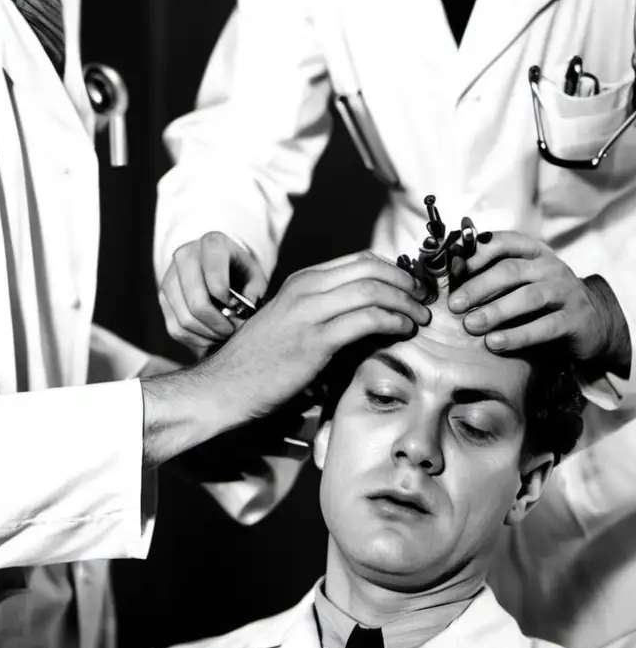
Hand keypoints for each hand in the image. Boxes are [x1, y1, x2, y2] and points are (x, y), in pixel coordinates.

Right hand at [159, 232, 268, 351]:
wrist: (215, 264)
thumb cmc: (239, 271)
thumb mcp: (254, 274)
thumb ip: (254, 290)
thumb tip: (245, 308)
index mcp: (212, 244)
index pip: (215, 279)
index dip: (228, 302)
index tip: (238, 310)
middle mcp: (185, 256)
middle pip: (197, 303)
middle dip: (218, 324)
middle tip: (232, 331)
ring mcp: (169, 276)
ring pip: (184, 319)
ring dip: (207, 334)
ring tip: (223, 335)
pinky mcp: (163, 297)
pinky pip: (175, 328)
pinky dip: (195, 339)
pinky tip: (209, 337)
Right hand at [200, 250, 430, 425]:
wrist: (224, 387)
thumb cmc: (257, 363)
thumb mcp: (288, 324)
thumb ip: (319, 312)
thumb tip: (361, 315)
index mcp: (300, 281)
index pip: (359, 260)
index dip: (393, 270)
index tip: (411, 288)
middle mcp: (305, 289)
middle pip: (371, 267)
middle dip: (406, 281)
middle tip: (423, 300)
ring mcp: (309, 312)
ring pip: (373, 288)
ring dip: (406, 301)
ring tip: (420, 317)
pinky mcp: (315, 340)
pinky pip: (367, 318)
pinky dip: (394, 320)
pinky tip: (403, 330)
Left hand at [447, 231, 623, 366]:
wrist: (590, 324)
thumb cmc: (542, 302)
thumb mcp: (520, 283)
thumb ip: (490, 277)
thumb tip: (444, 281)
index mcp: (533, 252)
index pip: (502, 242)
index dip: (475, 254)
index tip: (451, 271)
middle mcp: (550, 266)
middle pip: (510, 270)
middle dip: (478, 287)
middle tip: (454, 305)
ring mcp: (566, 291)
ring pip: (528, 297)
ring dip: (496, 311)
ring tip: (471, 325)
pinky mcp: (576, 318)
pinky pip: (545, 326)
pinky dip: (518, 335)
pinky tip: (495, 342)